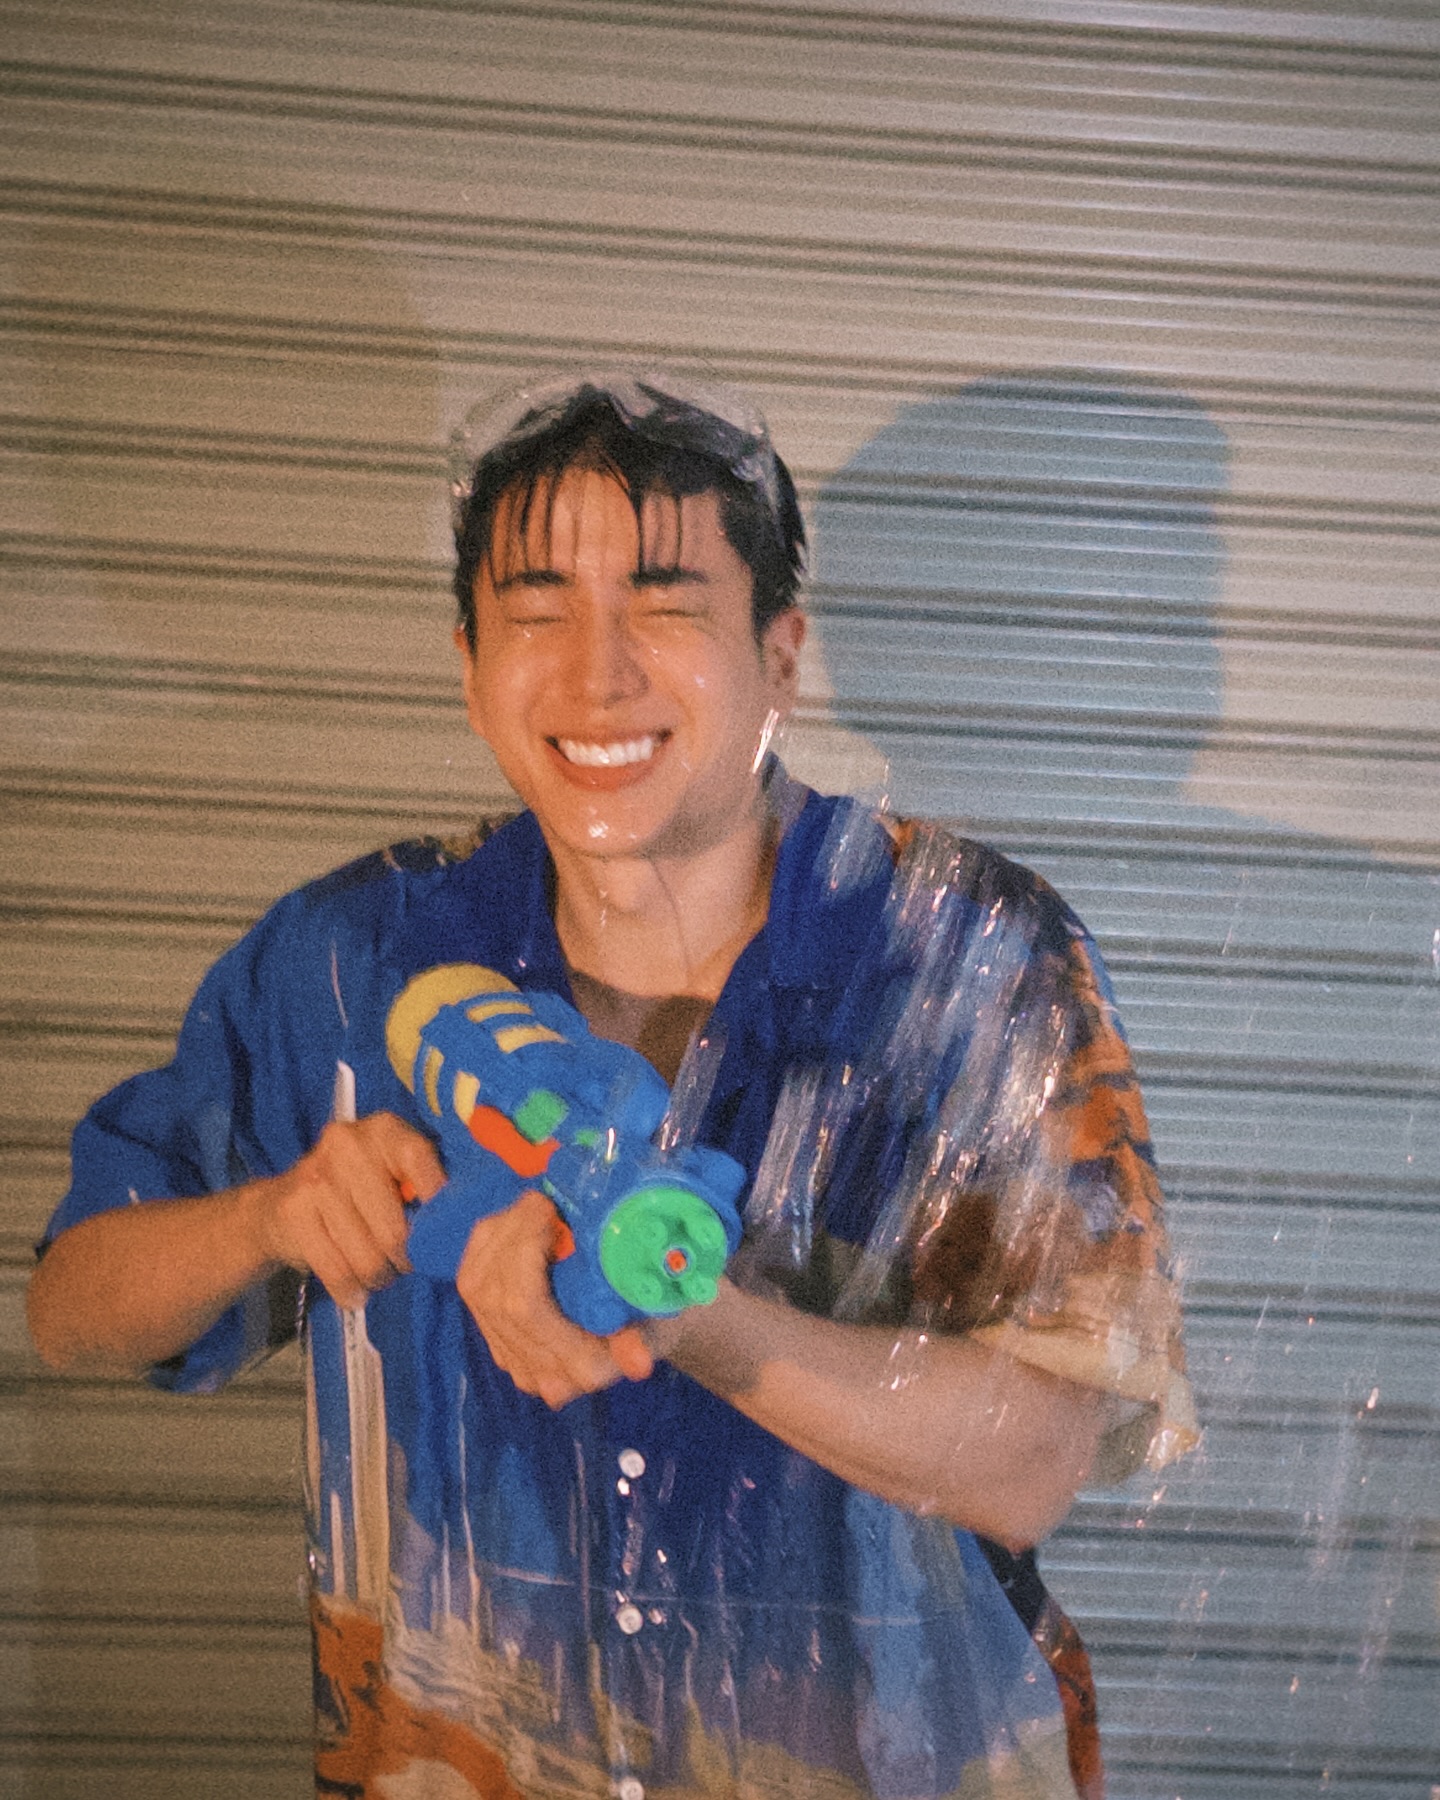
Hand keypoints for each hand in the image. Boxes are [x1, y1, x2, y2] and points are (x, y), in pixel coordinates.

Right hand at [253, 1112, 445, 1308]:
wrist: (280, 1201)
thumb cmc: (356, 1189)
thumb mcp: (392, 1171)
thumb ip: (424, 1183)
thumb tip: (463, 1220)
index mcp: (384, 1130)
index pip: (419, 1161)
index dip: (436, 1200)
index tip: (445, 1230)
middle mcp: (348, 1145)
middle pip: (395, 1228)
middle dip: (406, 1258)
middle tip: (404, 1263)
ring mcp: (317, 1179)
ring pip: (368, 1257)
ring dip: (380, 1278)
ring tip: (381, 1274)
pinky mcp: (294, 1213)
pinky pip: (337, 1271)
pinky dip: (351, 1291)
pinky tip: (356, 1291)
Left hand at [455, 1188, 652, 1407]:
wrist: (646, 1326)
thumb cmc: (659, 1312)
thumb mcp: (663, 1317)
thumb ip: (646, 1340)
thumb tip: (638, 1361)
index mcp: (583, 1369)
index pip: (524, 1309)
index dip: (524, 1251)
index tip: (548, 1208)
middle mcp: (540, 1371)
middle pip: (495, 1294)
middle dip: (511, 1235)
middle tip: (540, 1198)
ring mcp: (513, 1357)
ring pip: (476, 1286)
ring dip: (498, 1236)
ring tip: (529, 1207)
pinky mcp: (497, 1338)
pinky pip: (471, 1284)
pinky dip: (485, 1245)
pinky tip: (510, 1224)